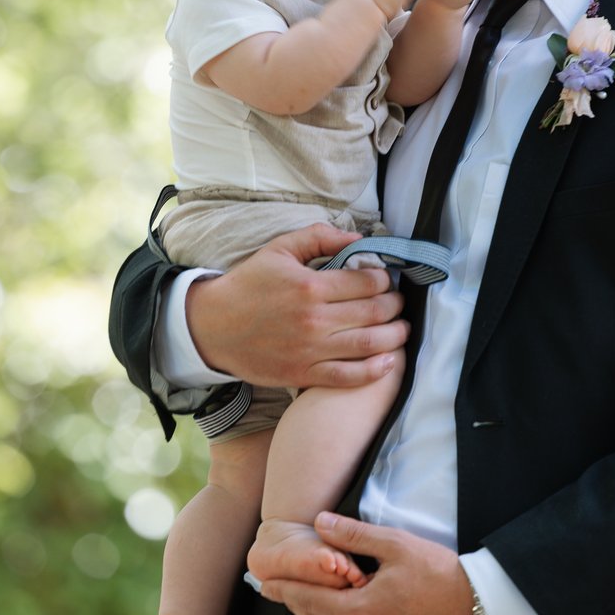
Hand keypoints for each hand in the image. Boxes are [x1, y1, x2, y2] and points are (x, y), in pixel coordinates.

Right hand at [187, 225, 408, 388]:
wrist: (213, 327)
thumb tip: (359, 238)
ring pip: (369, 345)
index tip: (387, 279)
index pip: (366, 282)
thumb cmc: (249, 284)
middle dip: (395, 306)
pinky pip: (348, 376)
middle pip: (374, 312)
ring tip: (402, 329)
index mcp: (310, 286)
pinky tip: (389, 361)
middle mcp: (315, 319)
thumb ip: (320, 237)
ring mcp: (311, 350)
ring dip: (395, 336)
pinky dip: (374, 371)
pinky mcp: (304, 374)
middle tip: (399, 302)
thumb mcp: (280, 249)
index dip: (385, 279)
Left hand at [258, 513, 474, 614]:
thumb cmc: (439, 574)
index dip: (284, 589)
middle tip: (278, 592)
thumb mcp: (395, 545)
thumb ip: (352, 536)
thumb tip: (320, 522)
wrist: (478, 610)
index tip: (265, 583)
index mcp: (357, 612)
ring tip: (308, 606)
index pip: (307, 599)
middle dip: (296, 604)